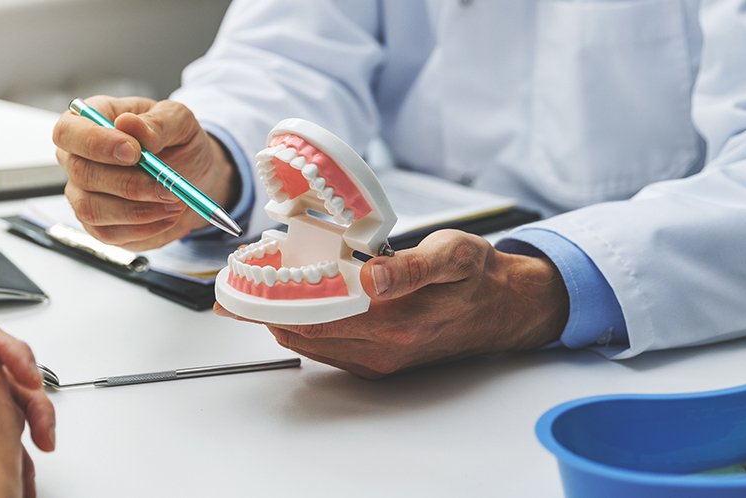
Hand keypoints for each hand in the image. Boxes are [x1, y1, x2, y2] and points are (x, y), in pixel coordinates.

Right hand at [53, 95, 238, 249]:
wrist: (193, 176)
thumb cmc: (178, 142)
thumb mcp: (179, 121)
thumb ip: (157, 122)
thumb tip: (128, 124)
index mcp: (90, 122)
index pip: (68, 131)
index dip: (96, 143)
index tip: (134, 152)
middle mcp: (77, 158)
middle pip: (82, 173)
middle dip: (129, 183)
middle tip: (167, 186)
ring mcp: (82, 194)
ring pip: (91, 209)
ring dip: (138, 210)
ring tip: (174, 201)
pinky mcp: (96, 224)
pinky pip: (108, 233)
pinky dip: (143, 228)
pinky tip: (167, 216)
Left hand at [215, 230, 569, 377]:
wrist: (504, 309)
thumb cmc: (476, 276)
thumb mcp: (453, 254)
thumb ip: (411, 266)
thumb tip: (373, 277)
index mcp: (394, 319)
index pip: (313, 314)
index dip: (272, 299)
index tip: (243, 281)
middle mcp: (381, 346)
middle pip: (302, 332)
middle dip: (266, 308)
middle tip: (240, 281)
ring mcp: (378, 359)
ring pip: (309, 343)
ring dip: (280, 318)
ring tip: (258, 289)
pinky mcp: (378, 363)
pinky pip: (325, 349)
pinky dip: (302, 327)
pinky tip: (294, 305)